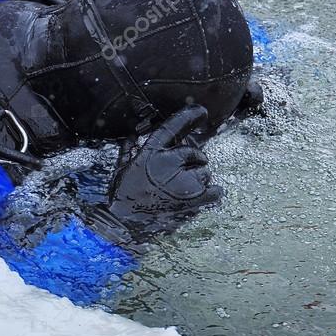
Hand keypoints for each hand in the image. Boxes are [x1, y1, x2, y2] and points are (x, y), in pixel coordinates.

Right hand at [108, 105, 222, 234]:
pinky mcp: (192, 200)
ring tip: (184, 189)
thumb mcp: (121, 169)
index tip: (202, 111)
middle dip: (194, 160)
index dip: (189, 116)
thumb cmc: (122, 196)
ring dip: (199, 178)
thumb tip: (131, 136)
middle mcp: (168, 163)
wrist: (124, 224)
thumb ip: (128, 150)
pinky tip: (207, 195)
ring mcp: (182, 182)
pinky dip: (213, 193)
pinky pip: (214, 191)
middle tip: (185, 171)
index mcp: (151, 152)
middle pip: (195, 153)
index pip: (173, 127)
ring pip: (205, 172)